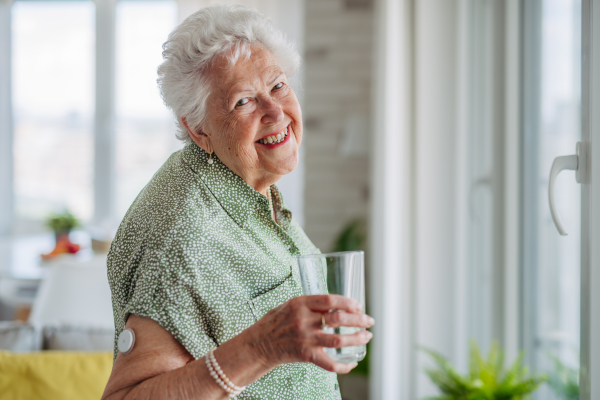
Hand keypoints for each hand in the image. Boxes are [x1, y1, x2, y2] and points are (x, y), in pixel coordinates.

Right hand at [245, 294, 374, 373]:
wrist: (258, 344)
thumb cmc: (275, 322)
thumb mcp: (290, 305)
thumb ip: (310, 304)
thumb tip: (335, 304)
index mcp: (300, 303)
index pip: (330, 300)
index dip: (348, 302)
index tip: (359, 306)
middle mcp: (303, 320)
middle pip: (338, 318)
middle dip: (359, 320)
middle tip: (369, 321)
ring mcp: (305, 338)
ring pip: (338, 339)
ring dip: (357, 338)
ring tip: (367, 337)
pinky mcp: (305, 354)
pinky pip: (329, 363)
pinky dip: (343, 365)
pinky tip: (352, 363)